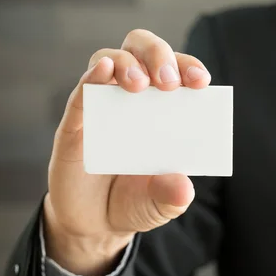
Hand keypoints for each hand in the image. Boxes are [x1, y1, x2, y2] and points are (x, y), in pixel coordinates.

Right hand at [44, 29, 211, 275]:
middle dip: (158, 56)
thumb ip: (173, 195)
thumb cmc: (136, 202)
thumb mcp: (161, 204)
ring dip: (127, 64)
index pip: (178, 72)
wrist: (96, 224)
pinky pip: (81, 92)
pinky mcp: (75, 123)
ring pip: (111, 60)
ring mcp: (103, 106)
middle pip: (143, 51)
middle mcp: (135, 99)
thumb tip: (183, 188)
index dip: (189, 69)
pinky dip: (92, 77)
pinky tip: (102, 71)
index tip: (200, 82)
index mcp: (165, 109)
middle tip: (168, 82)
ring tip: (139, 85)